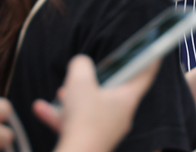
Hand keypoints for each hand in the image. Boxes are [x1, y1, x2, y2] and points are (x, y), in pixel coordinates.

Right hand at [33, 55, 159, 151]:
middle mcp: (120, 115)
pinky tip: (41, 107)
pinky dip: (60, 114)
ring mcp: (105, 129)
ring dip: (75, 97)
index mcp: (126, 99)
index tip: (154, 53)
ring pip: (91, 107)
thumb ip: (82, 65)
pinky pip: (75, 123)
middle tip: (91, 72)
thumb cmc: (84, 120)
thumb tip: (80, 64)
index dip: (149, 62)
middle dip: (98, 80)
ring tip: (62, 90)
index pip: (143, 76)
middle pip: (113, 91)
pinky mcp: (90, 140)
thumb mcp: (81, 81)